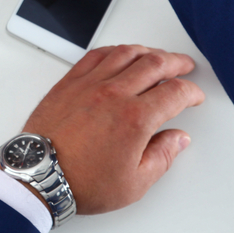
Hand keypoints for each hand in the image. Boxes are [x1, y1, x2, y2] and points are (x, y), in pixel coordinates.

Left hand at [0, 45, 203, 214]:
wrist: (39, 174)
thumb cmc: (81, 181)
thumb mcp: (135, 183)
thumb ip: (162, 156)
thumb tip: (177, 139)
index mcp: (135, 119)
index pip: (175, 92)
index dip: (191, 91)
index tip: (194, 96)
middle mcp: (113, 95)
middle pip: (154, 64)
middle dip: (176, 63)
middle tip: (184, 66)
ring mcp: (89, 84)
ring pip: (126, 53)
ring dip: (148, 51)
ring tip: (158, 56)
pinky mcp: (69, 82)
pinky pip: (96, 55)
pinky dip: (115, 50)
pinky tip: (121, 53)